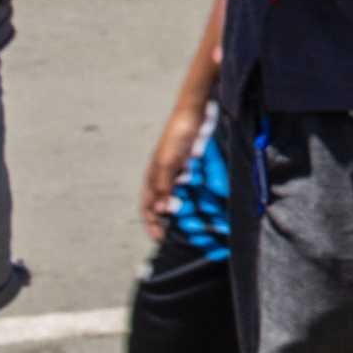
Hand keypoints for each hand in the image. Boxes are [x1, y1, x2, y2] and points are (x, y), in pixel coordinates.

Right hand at [140, 100, 204, 241]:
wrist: (195, 113)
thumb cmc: (178, 135)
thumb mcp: (168, 162)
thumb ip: (163, 185)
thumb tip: (159, 210)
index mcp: (152, 177)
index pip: (147, 207)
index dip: (151, 223)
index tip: (159, 239)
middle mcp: (164, 178)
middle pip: (163, 206)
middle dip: (169, 221)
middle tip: (180, 235)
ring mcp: (178, 173)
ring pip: (178, 199)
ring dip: (185, 212)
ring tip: (194, 225)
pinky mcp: (192, 167)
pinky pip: (192, 189)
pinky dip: (196, 199)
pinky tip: (205, 206)